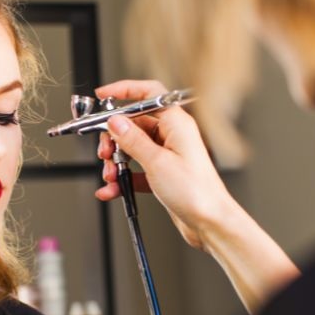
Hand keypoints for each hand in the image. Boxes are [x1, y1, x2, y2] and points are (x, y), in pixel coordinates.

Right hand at [94, 80, 299, 314]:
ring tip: (110, 175)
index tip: (103, 95)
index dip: (124, 90)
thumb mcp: (157, 162)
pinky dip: (123, 178)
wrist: (210, 223)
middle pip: (134, 124)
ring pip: (132, 148)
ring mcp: (167, 154)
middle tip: (105, 151)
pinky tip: (112, 189)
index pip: (148, 94)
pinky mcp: (163, 173)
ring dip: (116, 161)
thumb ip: (133, 140)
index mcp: (176, 123)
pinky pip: (136, 169)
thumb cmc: (196, 192)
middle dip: (114, 137)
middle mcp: (172, 135)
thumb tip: (115, 122)